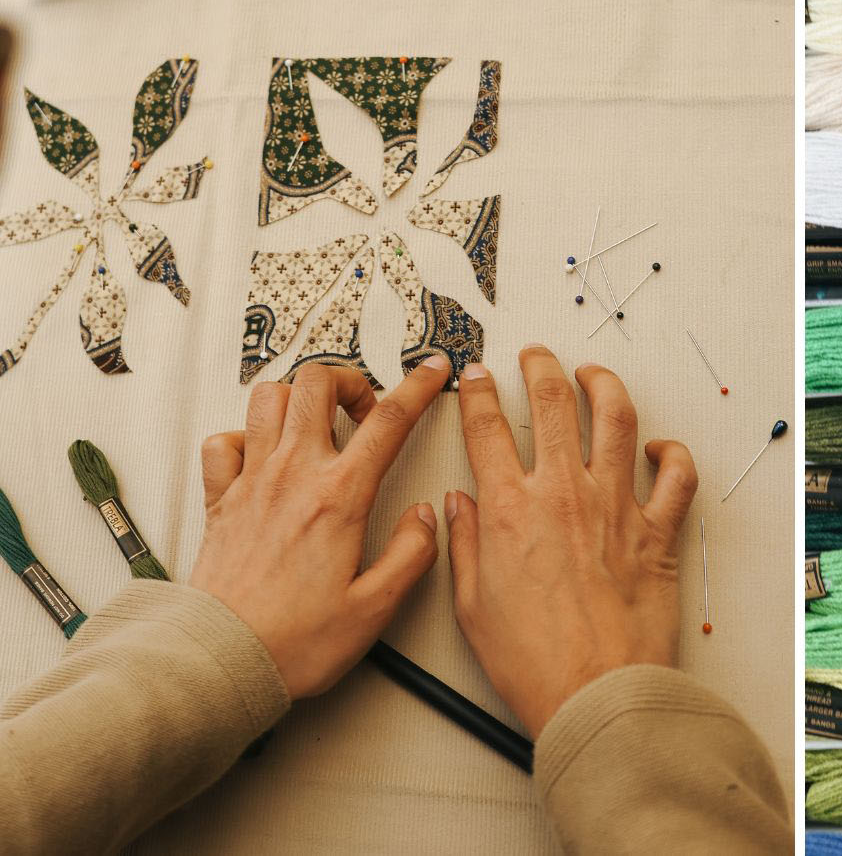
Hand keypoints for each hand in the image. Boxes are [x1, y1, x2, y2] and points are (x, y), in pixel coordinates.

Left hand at [190, 358, 450, 697]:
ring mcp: (251, 482)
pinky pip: (223, 442)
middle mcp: (293, 476)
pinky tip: (263, 455)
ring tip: (320, 420)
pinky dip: (244, 436)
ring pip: (268, 398)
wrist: (221, 659)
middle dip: (351, 380)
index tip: (431, 372)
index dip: (418, 386)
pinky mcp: (221, 500)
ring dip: (299, 396)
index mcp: (339, 498)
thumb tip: (427, 519)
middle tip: (367, 407)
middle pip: (318, 384)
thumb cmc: (292, 641)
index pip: (389, 420)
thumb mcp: (376, 608)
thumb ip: (412, 555)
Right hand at [446, 345, 698, 736]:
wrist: (595, 694)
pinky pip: (677, 475)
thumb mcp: (473, 606)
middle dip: (541, 367)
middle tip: (536, 356)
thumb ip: (465, 545)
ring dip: (604, 385)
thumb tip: (458, 505)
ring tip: (594, 375)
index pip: (486, 428)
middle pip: (552, 403)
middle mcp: (563, 495)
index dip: (477, 392)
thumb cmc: (534, 662)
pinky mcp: (657, 531)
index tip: (476, 376)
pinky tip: (659, 447)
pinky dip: (672, 453)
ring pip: (616, 418)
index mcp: (510, 511)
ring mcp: (616, 506)